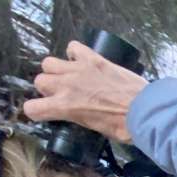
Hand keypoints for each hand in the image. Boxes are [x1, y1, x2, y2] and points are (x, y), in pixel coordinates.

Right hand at [23, 41, 148, 142]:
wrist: (145, 111)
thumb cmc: (123, 127)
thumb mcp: (95, 128)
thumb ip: (79, 117)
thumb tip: (79, 114)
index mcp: (64, 107)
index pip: (32, 108)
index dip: (37, 111)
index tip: (46, 112)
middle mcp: (66, 86)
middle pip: (40, 80)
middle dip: (49, 88)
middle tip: (64, 93)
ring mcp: (78, 70)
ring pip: (49, 63)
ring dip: (57, 70)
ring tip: (71, 76)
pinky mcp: (93, 59)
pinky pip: (73, 47)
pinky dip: (75, 52)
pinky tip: (83, 61)